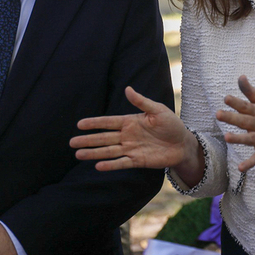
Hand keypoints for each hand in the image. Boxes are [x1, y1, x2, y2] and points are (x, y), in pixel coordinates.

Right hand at [70, 86, 193, 170]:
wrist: (183, 144)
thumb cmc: (171, 124)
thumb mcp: (158, 110)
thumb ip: (142, 102)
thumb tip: (127, 88)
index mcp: (130, 121)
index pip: (108, 122)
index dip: (94, 123)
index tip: (79, 124)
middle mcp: (127, 135)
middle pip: (104, 138)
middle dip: (88, 140)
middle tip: (72, 142)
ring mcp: (131, 148)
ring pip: (108, 151)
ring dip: (94, 153)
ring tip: (78, 155)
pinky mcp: (137, 160)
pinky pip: (121, 163)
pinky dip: (110, 165)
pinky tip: (98, 166)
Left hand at [217, 75, 254, 171]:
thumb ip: (250, 91)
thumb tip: (240, 76)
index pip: (246, 105)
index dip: (236, 102)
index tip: (226, 98)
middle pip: (244, 120)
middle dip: (231, 118)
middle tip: (218, 114)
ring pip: (250, 139)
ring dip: (239, 139)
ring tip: (226, 137)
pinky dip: (249, 164)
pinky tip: (240, 168)